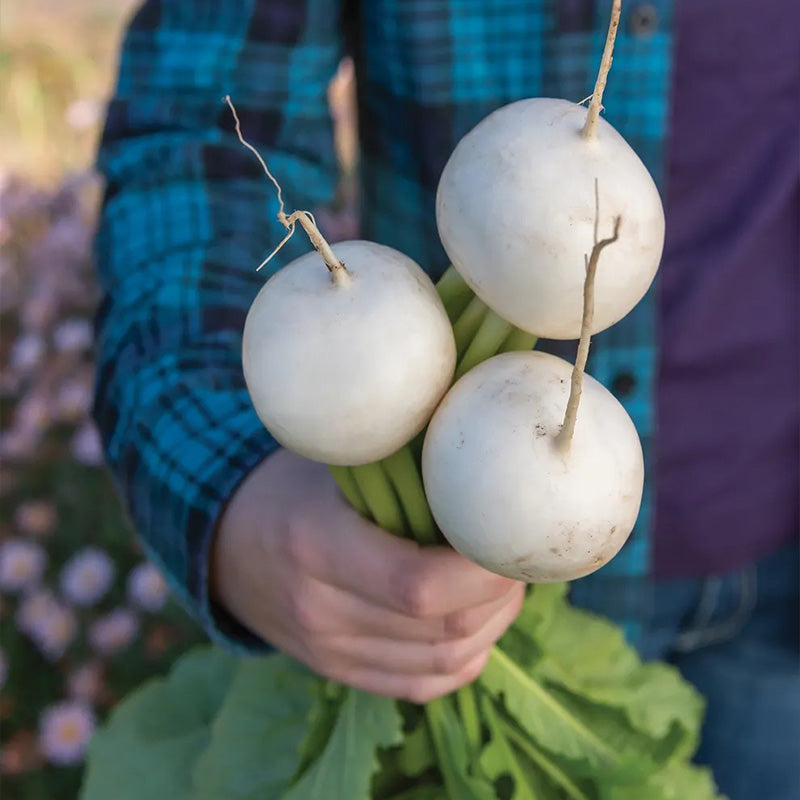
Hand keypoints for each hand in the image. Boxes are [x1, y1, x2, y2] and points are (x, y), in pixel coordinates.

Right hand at [211, 448, 523, 701]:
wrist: (228, 544)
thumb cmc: (291, 486)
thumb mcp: (333, 458)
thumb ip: (400, 461)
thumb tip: (483, 458)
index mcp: (315, 544)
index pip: (419, 585)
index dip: (483, 570)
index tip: (508, 536)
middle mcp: (321, 610)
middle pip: (444, 627)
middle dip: (500, 593)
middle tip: (512, 554)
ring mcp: (329, 652)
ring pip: (445, 662)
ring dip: (493, 624)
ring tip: (499, 582)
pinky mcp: (340, 672)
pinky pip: (424, 685)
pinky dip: (466, 656)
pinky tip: (474, 619)